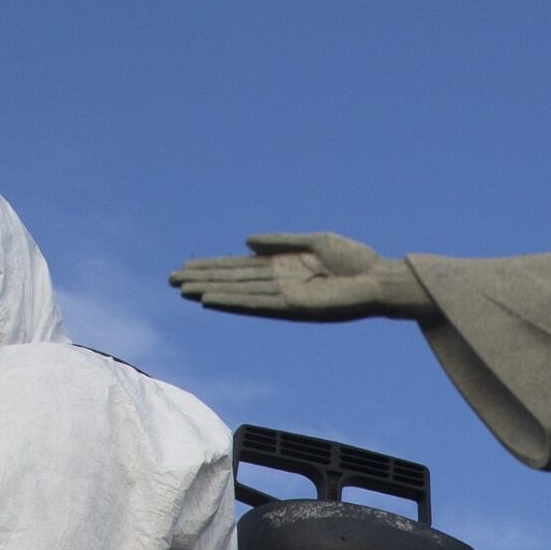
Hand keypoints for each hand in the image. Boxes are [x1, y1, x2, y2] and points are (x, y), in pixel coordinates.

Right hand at [168, 233, 438, 323]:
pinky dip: (234, 302)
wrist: (380, 279)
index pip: (240, 268)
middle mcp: (279, 284)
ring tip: (182, 289)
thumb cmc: (354, 260)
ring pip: (239, 293)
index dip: (213, 266)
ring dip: (210, 291)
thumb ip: (280, 241)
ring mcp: (285, 297)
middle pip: (233, 281)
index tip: (187, 266)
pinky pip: (257, 304)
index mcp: (283, 267)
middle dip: (203, 279)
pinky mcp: (294, 308)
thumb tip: (246, 242)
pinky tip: (212, 300)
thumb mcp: (314, 241)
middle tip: (170, 279)